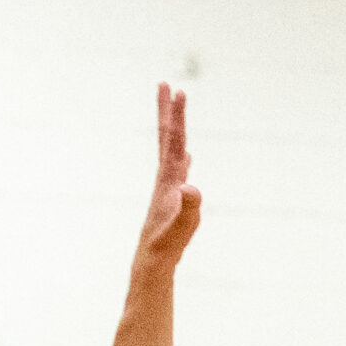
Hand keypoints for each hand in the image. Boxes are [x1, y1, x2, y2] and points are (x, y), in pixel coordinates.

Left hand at [136, 84, 201, 270]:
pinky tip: (187, 158)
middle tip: (164, 84)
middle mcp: (166, 178)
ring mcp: (168, 188)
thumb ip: (188, 207)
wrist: (153, 261)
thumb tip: (191, 188)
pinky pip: (178, 171)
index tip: (179, 90)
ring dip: (174, 130)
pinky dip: (183, 158)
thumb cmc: (167, 246)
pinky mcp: (172, 199)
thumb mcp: (181, 227)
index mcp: (168, 180)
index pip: (174, 141)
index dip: (178, 116)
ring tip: (174, 111)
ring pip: (171, 151)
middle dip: (167, 111)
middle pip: (167, 138)